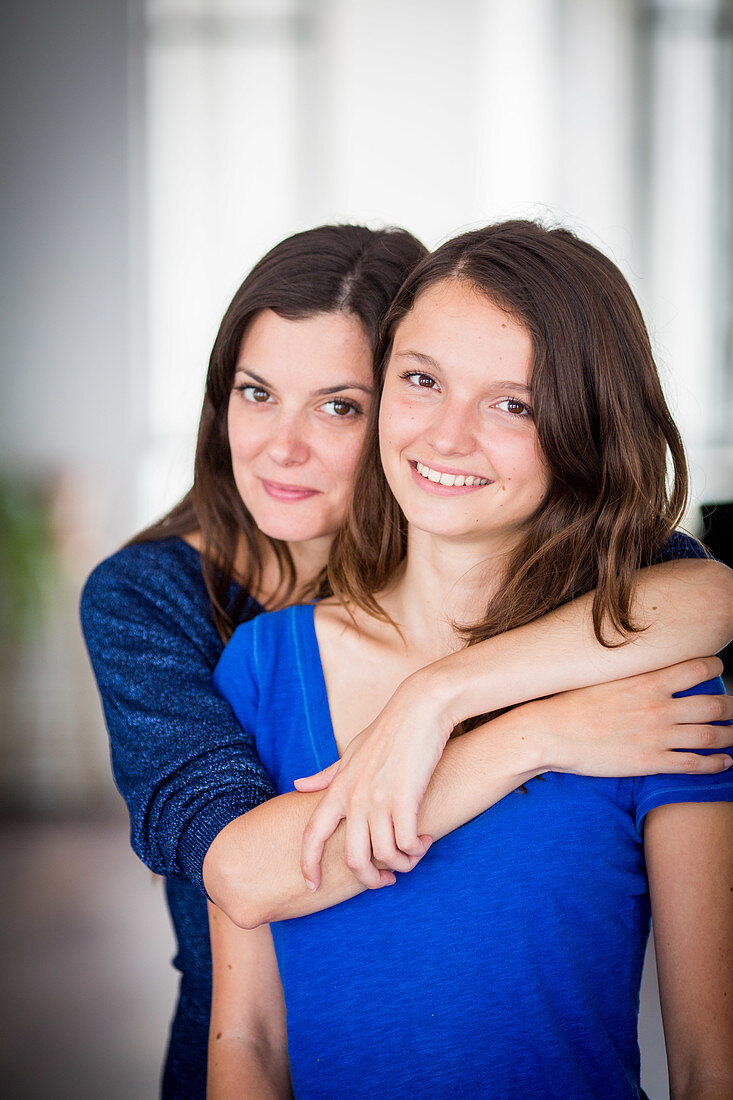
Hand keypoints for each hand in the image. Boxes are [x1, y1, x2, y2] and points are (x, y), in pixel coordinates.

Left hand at [293, 672, 451, 890]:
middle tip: (385, 880)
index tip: (312, 886)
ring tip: (412, 854)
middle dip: (369, 879)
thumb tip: (298, 785)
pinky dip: (416, 850)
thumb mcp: (350, 753)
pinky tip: (424, 840)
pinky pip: (407, 843)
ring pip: (384, 855)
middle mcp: (354, 797)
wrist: (420, 709)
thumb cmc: (387, 732)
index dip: (307, 864)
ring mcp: (379, 798)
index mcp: (338, 788)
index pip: (311, 834)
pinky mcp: (406, 798)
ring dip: (402, 864)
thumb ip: (325, 776)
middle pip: (353, 858)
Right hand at [531, 656, 732, 775]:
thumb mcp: (605, 676)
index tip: (719, 671)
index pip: (699, 668)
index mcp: (647, 681)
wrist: (549, 732)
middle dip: (731, 707)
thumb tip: (647, 664)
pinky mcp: (650, 762)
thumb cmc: (572, 702)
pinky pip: (694, 764)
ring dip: (730, 735)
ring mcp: (657, 736)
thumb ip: (633, 672)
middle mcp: (658, 707)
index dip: (717, 668)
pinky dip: (716, 764)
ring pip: (711, 735)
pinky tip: (725, 763)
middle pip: (714, 704)